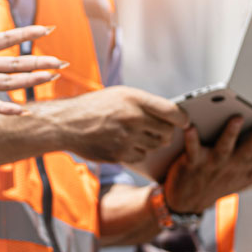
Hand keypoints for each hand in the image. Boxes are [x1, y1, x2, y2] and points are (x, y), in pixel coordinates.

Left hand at [0, 0, 66, 113]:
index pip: (7, 39)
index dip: (27, 34)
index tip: (47, 29)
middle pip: (17, 63)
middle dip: (39, 63)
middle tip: (62, 62)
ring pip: (10, 81)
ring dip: (31, 80)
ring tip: (53, 78)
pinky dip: (6, 109)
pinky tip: (23, 111)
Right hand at [56, 86, 189, 162]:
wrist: (66, 123)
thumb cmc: (94, 107)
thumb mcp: (120, 95)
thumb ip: (144, 104)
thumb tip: (170, 117)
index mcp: (134, 99)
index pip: (172, 112)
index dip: (183, 119)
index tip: (185, 121)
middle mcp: (133, 118)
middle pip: (167, 133)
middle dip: (167, 133)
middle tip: (160, 130)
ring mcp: (126, 138)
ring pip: (155, 146)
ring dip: (152, 143)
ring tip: (140, 135)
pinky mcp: (119, 155)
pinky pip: (141, 157)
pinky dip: (138, 152)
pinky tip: (127, 144)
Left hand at [164, 116, 251, 212]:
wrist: (184, 205)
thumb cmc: (214, 187)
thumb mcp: (243, 181)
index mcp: (244, 167)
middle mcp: (231, 165)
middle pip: (250, 148)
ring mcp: (212, 164)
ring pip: (224, 147)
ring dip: (230, 134)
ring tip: (237, 118)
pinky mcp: (192, 163)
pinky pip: (192, 150)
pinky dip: (191, 139)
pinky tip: (191, 126)